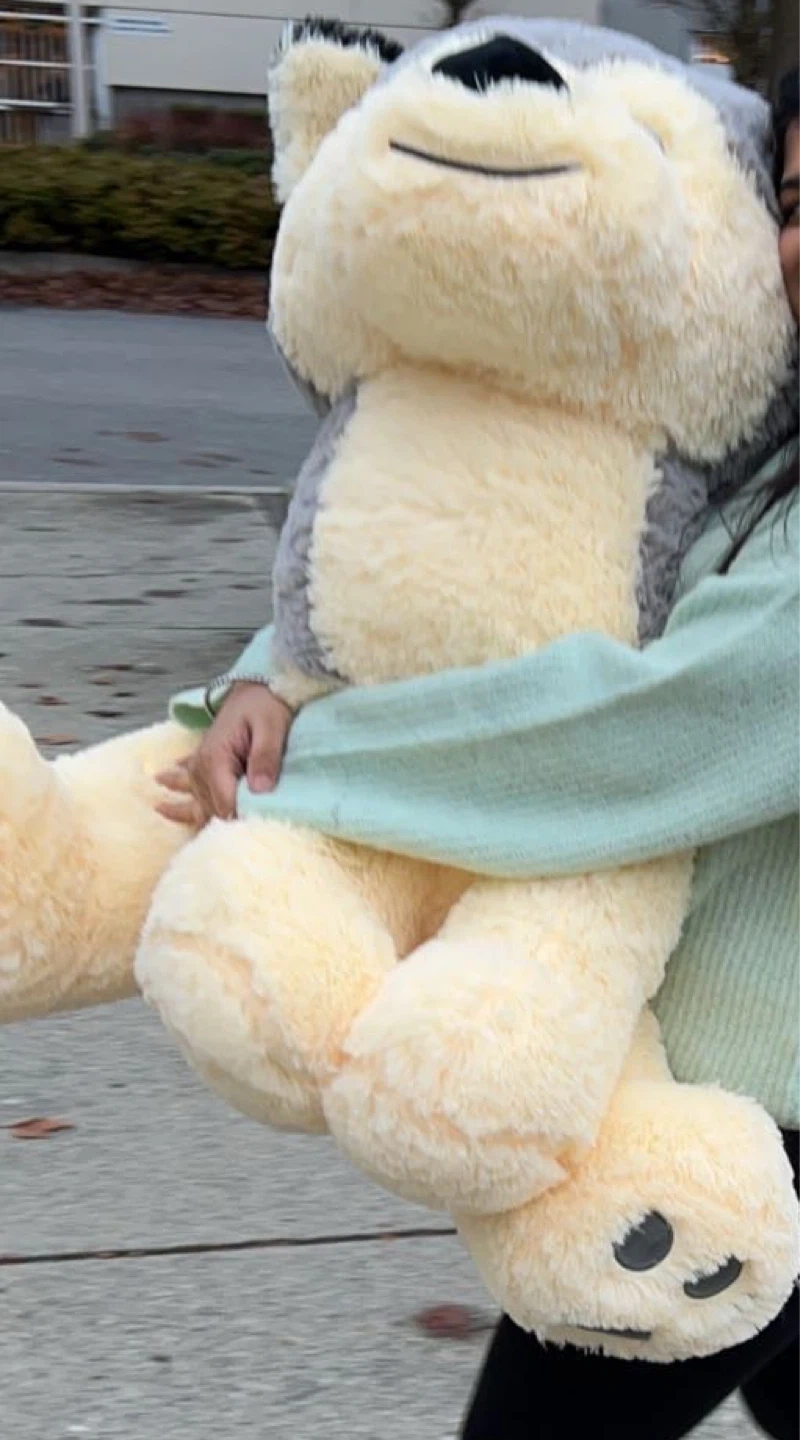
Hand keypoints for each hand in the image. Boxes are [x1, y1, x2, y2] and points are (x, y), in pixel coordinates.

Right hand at [156, 682, 292, 825]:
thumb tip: (261, 790)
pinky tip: (163, 803)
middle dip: (219, 825)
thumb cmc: (267, 704)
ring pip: (195, 799)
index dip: (239, 821)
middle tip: (230, 847)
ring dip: (186, 813)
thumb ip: (265, 757)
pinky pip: (187, 781)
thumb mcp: (272, 727)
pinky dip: (179, 792)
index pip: (225, 804)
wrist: (258, 685)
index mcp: (216, 758)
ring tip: (167, 823)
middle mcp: (202, 765)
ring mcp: (200, 763)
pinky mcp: (204, 760)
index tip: (251, 833)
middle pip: (210, 807)